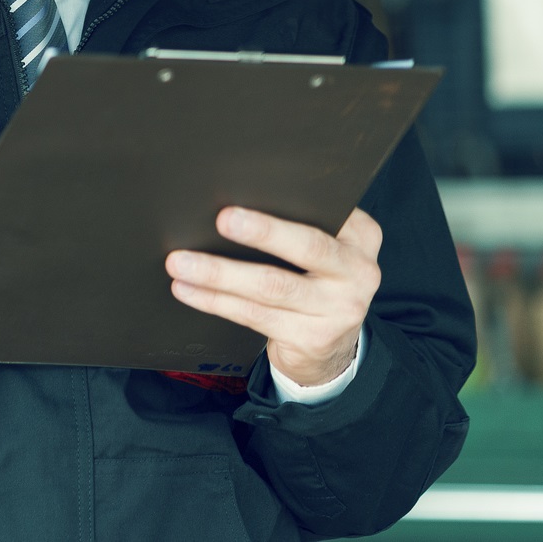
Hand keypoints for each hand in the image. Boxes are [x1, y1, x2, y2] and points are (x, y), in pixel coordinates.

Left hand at [165, 206, 382, 388]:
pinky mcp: (313, 338)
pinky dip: (215, 300)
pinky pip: (254, 315)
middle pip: (306, 246)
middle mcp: (358, 272)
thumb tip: (234, 200)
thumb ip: (298, 223)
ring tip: (181, 262)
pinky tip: (188, 289)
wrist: (332, 347)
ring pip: (271, 285)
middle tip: (222, 219)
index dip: (285, 205)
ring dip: (219, 272)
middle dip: (262, 231)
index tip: (251, 194)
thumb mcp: (324, 250)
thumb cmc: (315, 280)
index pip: (322, 212)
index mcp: (361, 236)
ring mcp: (339, 309)